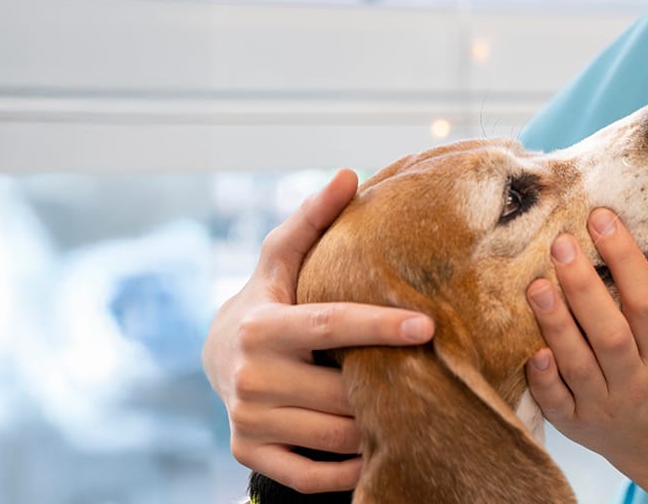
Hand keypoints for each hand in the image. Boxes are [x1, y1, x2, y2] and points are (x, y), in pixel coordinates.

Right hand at [201, 168, 436, 493]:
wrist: (215, 358)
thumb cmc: (267, 300)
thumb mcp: (281, 259)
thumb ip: (312, 220)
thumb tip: (348, 174)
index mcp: (263, 326)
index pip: (331, 327)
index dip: (379, 327)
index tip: (428, 326)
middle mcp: (251, 376)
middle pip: (341, 390)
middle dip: (388, 387)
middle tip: (433, 379)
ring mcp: (249, 419)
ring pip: (335, 434)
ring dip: (378, 427)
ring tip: (414, 411)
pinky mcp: (250, 452)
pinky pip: (313, 474)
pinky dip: (349, 471)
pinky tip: (378, 453)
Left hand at [523, 208, 647, 485]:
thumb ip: (642, 307)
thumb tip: (606, 236)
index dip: (626, 259)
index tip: (602, 219)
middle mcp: (635, 382)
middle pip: (611, 333)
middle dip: (584, 286)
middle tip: (561, 244)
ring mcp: (604, 407)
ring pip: (580, 364)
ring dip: (556, 323)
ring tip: (535, 284)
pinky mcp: (575, 426)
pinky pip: (557, 402)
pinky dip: (545, 377)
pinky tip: (531, 350)